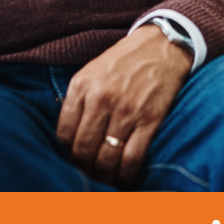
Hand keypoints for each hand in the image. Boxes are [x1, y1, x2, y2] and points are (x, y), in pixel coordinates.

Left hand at [56, 25, 192, 184]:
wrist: (160, 46)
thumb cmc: (122, 62)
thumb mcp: (90, 72)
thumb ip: (78, 101)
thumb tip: (67, 137)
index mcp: (82, 86)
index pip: (63, 133)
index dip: (65, 152)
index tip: (71, 158)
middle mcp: (101, 99)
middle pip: (83, 149)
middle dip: (83, 167)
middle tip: (87, 173)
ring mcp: (126, 111)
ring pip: (107, 159)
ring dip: (104, 175)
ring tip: (104, 177)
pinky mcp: (150, 120)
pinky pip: (132, 159)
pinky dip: (126, 174)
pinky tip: (124, 175)